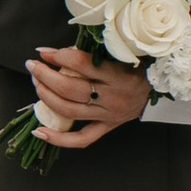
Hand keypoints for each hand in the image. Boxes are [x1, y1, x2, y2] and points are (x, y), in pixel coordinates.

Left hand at [26, 44, 150, 151]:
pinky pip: (82, 138)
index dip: (59, 56)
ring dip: (46, 97)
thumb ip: (91, 52)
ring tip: (36, 84)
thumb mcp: (120, 53)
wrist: (158, 86)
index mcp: (118, 74)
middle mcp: (112, 97)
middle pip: (71, 89)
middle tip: (33, 66)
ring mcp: (109, 115)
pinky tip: (39, 132)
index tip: (44, 51)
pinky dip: (58, 139)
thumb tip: (55, 52)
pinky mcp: (107, 127)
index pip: (83, 64)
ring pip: (70, 110)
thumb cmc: (136, 65)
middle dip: (46, 76)